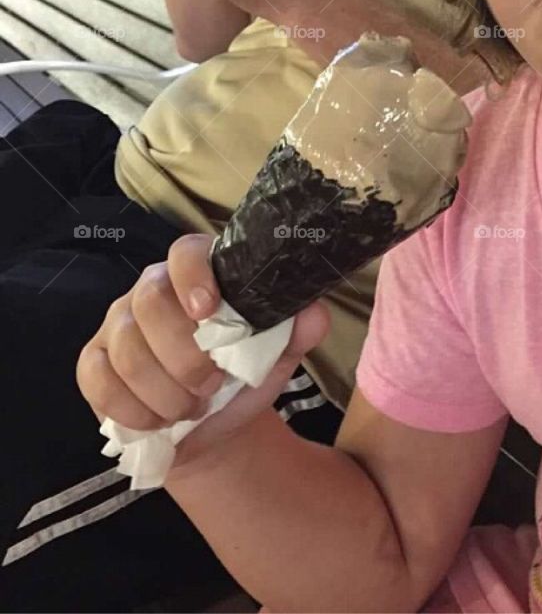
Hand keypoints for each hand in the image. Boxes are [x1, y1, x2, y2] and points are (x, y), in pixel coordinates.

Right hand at [76, 234, 330, 470]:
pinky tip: (159, 422)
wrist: (213, 425)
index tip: (210, 311)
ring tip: (192, 408)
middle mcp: (151, 289)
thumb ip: (299, 328)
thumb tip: (312, 313)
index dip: (194, 276)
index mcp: (199, 273)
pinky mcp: (93, 362)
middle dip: (184, 355)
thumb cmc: (244, 373)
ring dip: (165, 392)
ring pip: (126, 350)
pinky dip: (134, 410)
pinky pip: (99, 381)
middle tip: (211, 385)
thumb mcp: (280, 351)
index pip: (185, 252)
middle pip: (150, 302)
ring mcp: (117, 325)